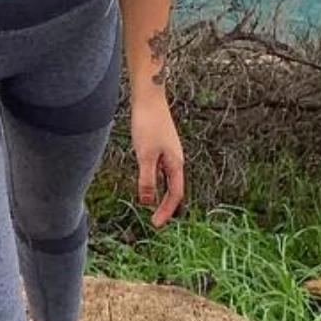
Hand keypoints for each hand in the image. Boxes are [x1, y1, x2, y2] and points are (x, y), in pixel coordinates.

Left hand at [131, 99, 184, 228]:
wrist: (148, 96)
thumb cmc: (148, 124)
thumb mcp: (145, 155)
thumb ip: (147, 179)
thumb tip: (147, 202)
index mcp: (175, 163)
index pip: (175, 194)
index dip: (167, 210)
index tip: (155, 224)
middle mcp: (175, 159)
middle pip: (174, 188)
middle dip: (166, 205)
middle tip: (154, 220)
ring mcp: (168, 151)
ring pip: (166, 178)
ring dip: (160, 193)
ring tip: (150, 205)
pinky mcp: (160, 144)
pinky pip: (160, 168)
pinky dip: (154, 179)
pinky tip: (145, 180)